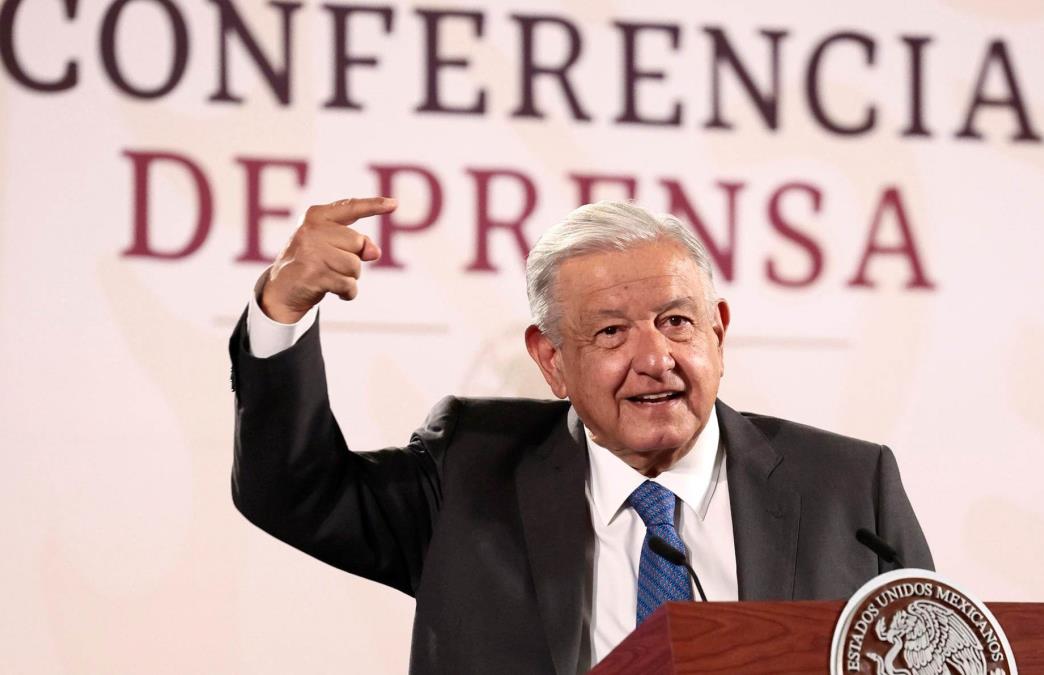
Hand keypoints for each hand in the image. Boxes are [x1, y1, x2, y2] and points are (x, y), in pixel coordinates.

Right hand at [260, 197, 395, 322]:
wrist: (282, 289)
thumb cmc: (311, 263)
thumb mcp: (331, 246)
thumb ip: (356, 243)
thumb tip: (375, 252)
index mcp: (317, 216)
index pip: (350, 207)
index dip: (374, 206)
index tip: (394, 204)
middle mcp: (312, 230)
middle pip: (358, 243)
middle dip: (354, 259)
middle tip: (334, 266)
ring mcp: (311, 251)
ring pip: (354, 266)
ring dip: (350, 278)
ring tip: (331, 278)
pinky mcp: (313, 274)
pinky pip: (348, 285)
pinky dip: (348, 292)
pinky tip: (334, 291)